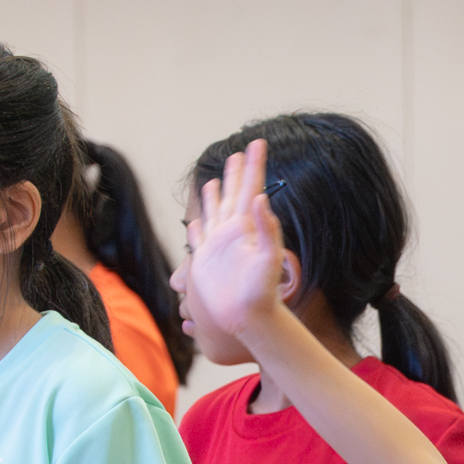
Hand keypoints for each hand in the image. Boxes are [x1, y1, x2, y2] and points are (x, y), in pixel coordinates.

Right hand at [184, 139, 287, 343]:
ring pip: (215, 212)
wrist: (248, 320)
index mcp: (247, 228)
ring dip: (215, 195)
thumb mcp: (268, 258)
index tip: (259, 143)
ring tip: (212, 180)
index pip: (252, 189)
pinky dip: (197, 225)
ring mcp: (219, 247)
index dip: (255, 166)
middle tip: (239, 151)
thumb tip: (261, 198)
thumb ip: (266, 229)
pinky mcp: (206, 263)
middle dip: (236, 173)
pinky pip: (199, 238)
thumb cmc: (261, 294)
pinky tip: (196, 219)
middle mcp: (234, 234)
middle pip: (234, 195)